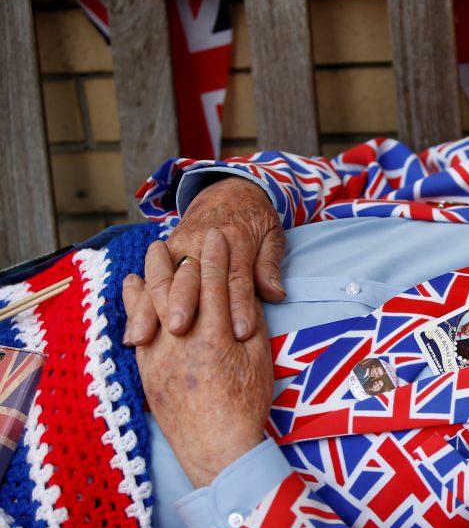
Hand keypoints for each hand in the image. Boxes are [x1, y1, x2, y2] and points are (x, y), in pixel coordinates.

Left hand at [123, 230, 273, 486]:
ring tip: (154, 250)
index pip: (217, 284)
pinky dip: (136, 303)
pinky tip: (134, 287)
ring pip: (153, 302)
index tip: (218, 234)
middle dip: (181, 257)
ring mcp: (162, 354)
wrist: (217, 448)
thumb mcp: (259, 360)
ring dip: (154, 272)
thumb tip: (244, 296)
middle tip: (180, 234)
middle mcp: (186, 339)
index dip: (217, 257)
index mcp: (219, 335)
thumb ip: (251, 324)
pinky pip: (138, 326)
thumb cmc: (247, 404)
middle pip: (180, 286)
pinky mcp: (148, 369)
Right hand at [126, 176, 285, 345]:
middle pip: (192, 277)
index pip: (237, 277)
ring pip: (163, 280)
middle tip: (183, 331)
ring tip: (143, 337)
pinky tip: (134, 329)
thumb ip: (270, 265)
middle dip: (186, 304)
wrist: (229, 190)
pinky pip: (150, 280)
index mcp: (235, 239)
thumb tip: (276, 294)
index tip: (241, 332)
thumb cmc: (254, 219)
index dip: (239, 305)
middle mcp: (202, 242)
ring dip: (152, 309)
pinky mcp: (165, 252)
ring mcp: (179, 246)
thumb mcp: (271, 235)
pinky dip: (138, 304)